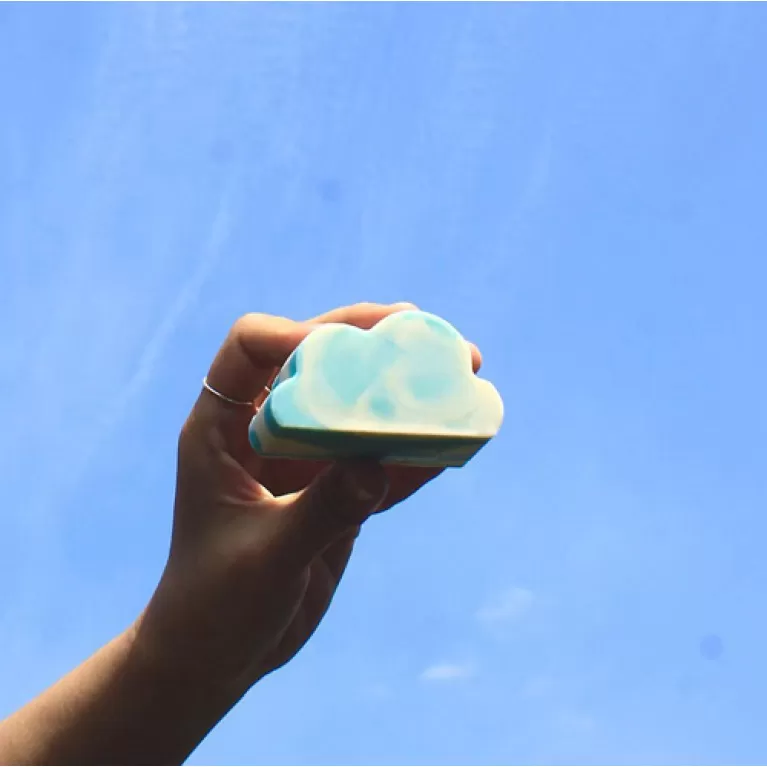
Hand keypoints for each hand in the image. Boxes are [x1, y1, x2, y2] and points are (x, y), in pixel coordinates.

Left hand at [135, 302, 481, 697]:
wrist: (219, 654)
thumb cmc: (215, 605)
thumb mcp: (267, 558)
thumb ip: (322, 511)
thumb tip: (379, 464)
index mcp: (221, 429)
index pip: (251, 348)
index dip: (297, 332)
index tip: (351, 344)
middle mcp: (263, 432)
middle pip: (316, 362)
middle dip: (371, 343)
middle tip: (427, 332)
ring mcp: (302, 461)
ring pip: (355, 408)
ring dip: (403, 392)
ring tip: (460, 374)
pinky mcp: (333, 493)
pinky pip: (377, 461)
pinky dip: (413, 452)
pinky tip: (454, 445)